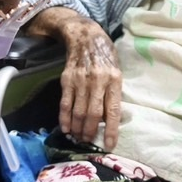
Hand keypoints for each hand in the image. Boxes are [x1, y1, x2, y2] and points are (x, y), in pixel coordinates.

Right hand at [57, 17, 122, 149]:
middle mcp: (97, 81)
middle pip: (93, 114)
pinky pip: (65, 104)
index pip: (112, 111)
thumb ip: (114, 93)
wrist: (85, 36)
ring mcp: (80, 81)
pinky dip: (64, 119)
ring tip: (78, 137)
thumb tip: (110, 119)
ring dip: (78, 129)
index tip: (109, 145)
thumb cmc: (105, 55)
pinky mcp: (67, 80)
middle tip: (88, 141)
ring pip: (78, 112)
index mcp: (114, 80)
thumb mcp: (117, 71)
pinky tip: (66, 128)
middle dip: (90, 132)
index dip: (111, 131)